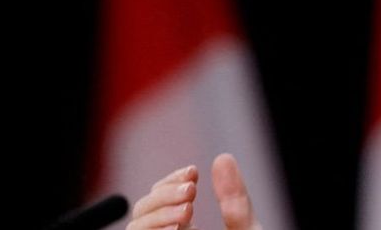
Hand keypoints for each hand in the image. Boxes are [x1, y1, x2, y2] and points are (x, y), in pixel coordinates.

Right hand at [126, 153, 262, 229]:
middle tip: (192, 191)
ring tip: (188, 211)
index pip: (161, 196)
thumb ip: (236, 202)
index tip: (194, 171)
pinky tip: (172, 228)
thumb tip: (223, 157)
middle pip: (144, 209)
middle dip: (163, 195)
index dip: (172, 180)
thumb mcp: (245, 229)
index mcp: (183, 227)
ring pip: (136, 227)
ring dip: (156, 215)